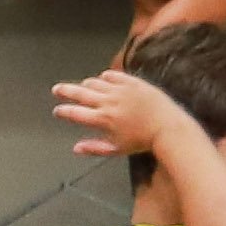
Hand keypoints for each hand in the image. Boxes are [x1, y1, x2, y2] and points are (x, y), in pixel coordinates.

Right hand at [50, 66, 186, 163]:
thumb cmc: (143, 142)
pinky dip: (106, 77)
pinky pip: (114, 76)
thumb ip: (95, 148)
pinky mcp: (132, 82)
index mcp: (103, 119)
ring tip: (82, 86)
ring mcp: (120, 90)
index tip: (57, 110)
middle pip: (80, 93)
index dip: (64, 111)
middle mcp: (108, 102)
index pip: (76, 113)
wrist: (168, 127)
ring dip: (86, 84)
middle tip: (56, 89)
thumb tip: (75, 149)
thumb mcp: (117, 150)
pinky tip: (103, 78)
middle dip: (66, 91)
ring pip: (96, 83)